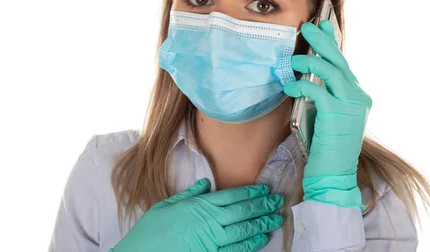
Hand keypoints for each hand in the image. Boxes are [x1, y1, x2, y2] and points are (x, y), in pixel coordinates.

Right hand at [110, 178, 283, 251]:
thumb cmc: (150, 231)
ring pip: (243, 231)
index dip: (250, 192)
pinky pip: (236, 250)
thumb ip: (188, 194)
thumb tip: (205, 184)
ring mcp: (211, 241)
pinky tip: (261, 239)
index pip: (231, 196)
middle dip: (262, 206)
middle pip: (242, 212)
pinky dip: (251, 244)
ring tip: (275, 218)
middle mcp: (208, 222)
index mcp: (198, 206)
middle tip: (278, 202)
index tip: (264, 189)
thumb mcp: (166, 205)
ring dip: (262, 224)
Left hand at [284, 20, 370, 209]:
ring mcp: (351, 106)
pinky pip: (319, 91)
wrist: (333, 175)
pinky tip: (290, 87)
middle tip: (307, 27)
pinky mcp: (338, 116)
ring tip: (292, 62)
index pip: (343, 63)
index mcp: (356, 95)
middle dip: (322, 42)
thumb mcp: (325, 113)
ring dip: (310, 62)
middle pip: (339, 61)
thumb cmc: (325, 145)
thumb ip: (322, 93)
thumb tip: (306, 73)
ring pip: (331, 72)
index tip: (322, 26)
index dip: (332, 43)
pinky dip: (302, 86)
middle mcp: (358, 97)